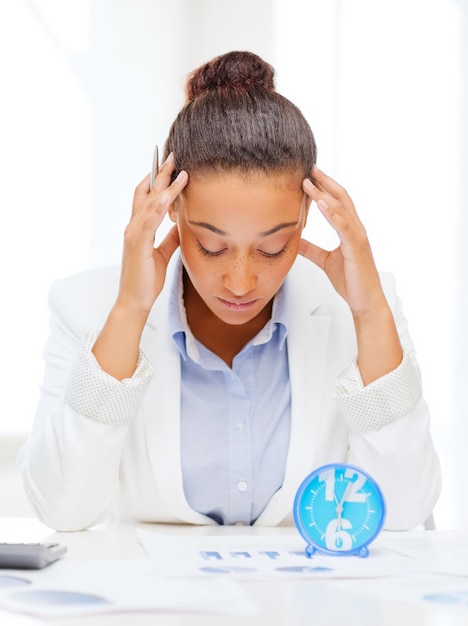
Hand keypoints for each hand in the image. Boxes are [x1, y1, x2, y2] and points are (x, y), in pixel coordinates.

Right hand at [116, 153, 187, 319]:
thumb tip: (182, 224)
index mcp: (139, 228)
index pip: (147, 197)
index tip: (170, 164)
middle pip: (146, 193)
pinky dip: (158, 206)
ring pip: (149, 203)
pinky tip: (169, 195)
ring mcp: (133, 234)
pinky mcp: (137, 245)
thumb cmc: (147, 279)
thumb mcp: (163, 253)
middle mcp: (133, 227)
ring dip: (163, 185)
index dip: (157, 180)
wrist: (135, 301)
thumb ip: (170, 237)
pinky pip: (148, 221)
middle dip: (160, 173)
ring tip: (177, 169)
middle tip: (173, 155)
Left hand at [300, 167, 385, 317]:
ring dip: (324, 193)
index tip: (308, 175)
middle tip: (309, 168)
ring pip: (341, 208)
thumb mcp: (324, 261)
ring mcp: (358, 237)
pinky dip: (333, 213)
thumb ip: (311, 249)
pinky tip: (321, 203)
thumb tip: (295, 240)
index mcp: (349, 230)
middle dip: (325, 181)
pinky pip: (344, 226)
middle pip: (341, 198)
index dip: (324, 187)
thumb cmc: (350, 281)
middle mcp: (356, 229)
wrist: (365, 301)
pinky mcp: (357, 247)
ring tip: (308, 181)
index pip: (337, 202)